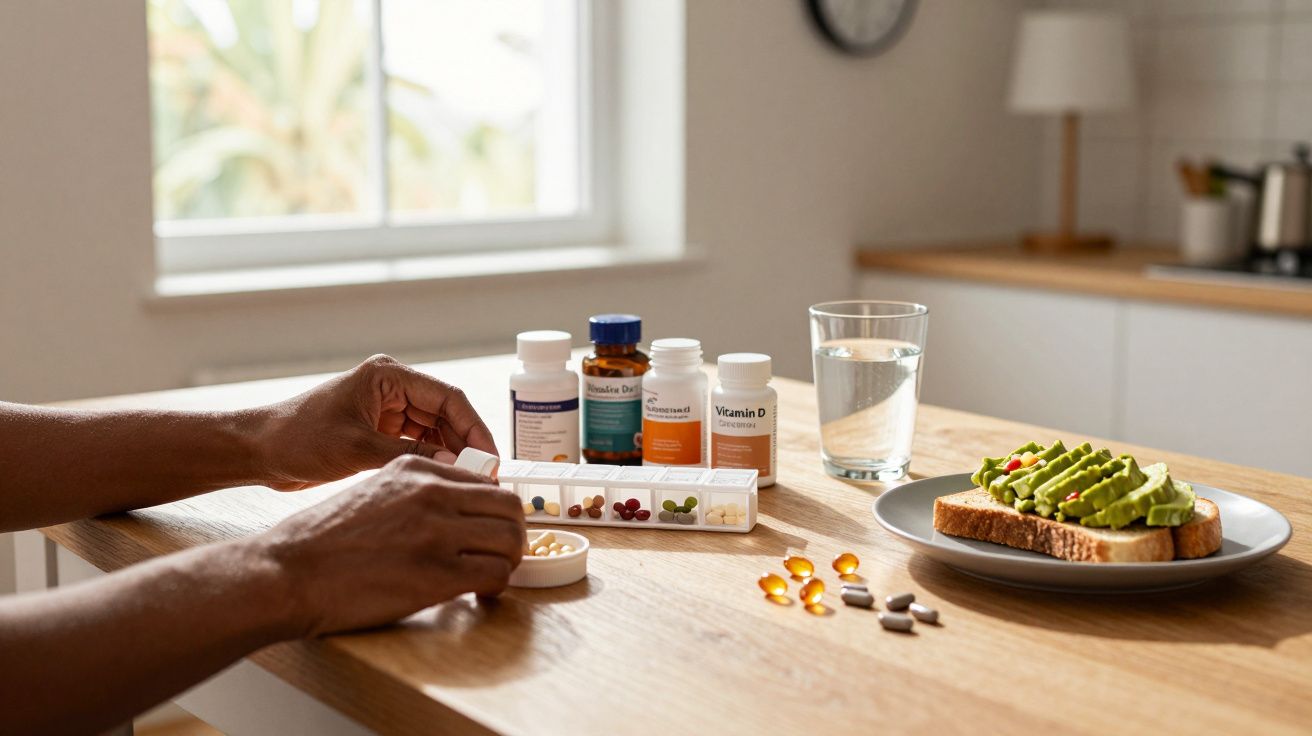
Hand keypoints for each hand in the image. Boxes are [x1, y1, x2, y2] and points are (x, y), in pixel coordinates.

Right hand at [252, 455, 524, 636]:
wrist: (286, 572)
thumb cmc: (321, 542)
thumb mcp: (373, 492)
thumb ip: (415, 495)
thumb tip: (456, 515)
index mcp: (416, 469)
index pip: (486, 482)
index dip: (493, 512)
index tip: (486, 533)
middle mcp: (431, 493)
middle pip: (509, 506)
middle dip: (511, 535)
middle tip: (497, 557)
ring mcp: (436, 531)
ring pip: (510, 539)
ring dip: (507, 563)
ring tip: (487, 578)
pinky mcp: (436, 573)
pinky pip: (496, 574)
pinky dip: (496, 588)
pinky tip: (477, 595)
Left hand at [256, 354, 497, 490]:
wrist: (259, 451)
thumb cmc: (299, 439)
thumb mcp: (357, 448)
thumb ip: (409, 454)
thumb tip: (455, 467)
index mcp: (388, 376)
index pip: (448, 397)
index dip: (474, 427)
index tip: (490, 457)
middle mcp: (392, 388)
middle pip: (446, 414)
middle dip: (467, 443)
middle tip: (486, 475)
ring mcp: (387, 411)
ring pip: (436, 431)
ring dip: (452, 454)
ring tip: (470, 482)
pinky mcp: (379, 432)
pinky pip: (418, 444)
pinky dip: (433, 461)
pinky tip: (446, 481)